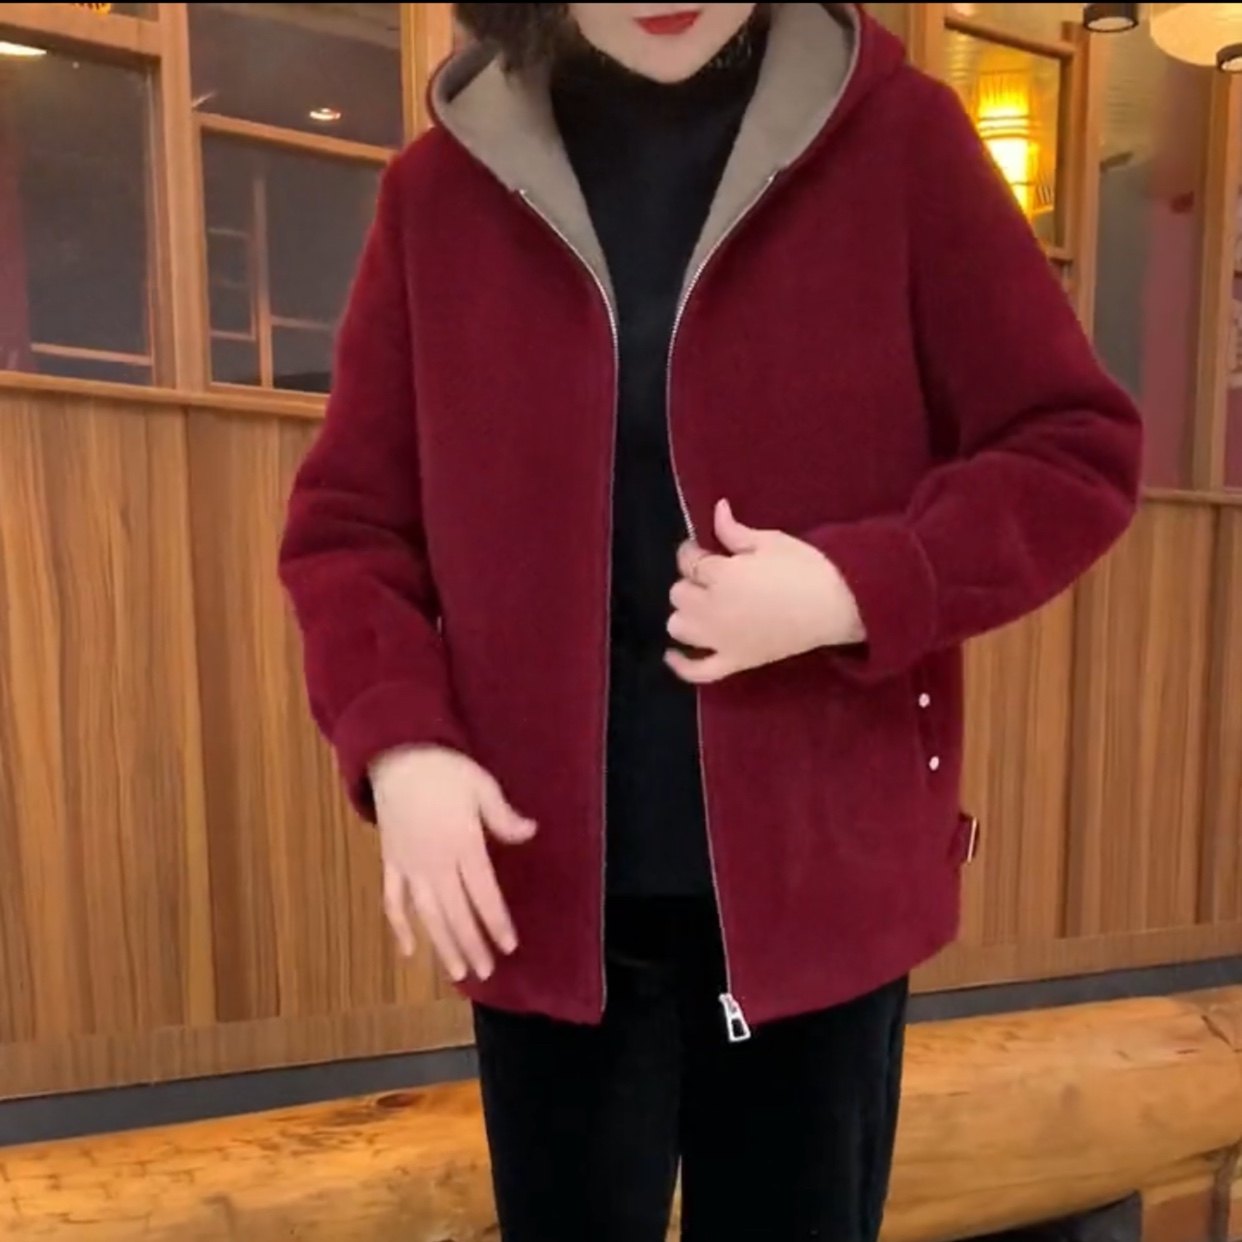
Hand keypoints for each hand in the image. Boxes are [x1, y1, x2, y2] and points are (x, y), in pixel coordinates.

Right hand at [372, 746, 535, 981]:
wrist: (396, 755)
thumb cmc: (445, 769)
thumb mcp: (482, 786)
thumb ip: (504, 816)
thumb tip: (531, 832)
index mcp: (463, 844)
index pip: (484, 894)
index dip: (496, 922)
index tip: (509, 946)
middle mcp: (436, 863)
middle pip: (456, 913)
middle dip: (472, 945)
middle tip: (486, 973)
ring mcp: (410, 866)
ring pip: (427, 915)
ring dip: (442, 945)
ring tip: (457, 973)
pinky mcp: (390, 863)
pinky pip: (393, 901)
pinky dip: (399, 927)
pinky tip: (408, 951)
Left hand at [665, 499, 863, 685]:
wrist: (837, 607)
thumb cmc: (806, 569)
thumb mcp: (770, 541)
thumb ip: (734, 530)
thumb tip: (716, 509)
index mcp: (720, 575)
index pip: (689, 561)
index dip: (692, 551)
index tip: (703, 549)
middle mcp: (712, 609)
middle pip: (679, 593)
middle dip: (691, 581)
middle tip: (712, 577)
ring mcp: (721, 639)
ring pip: (679, 626)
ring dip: (686, 614)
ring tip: (703, 606)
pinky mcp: (735, 661)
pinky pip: (697, 670)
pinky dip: (681, 665)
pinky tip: (672, 654)